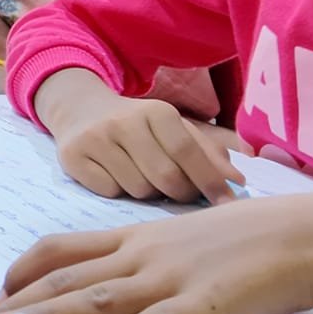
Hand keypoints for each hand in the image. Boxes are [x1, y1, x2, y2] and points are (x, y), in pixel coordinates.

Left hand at [0, 195, 312, 313]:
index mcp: (139, 236)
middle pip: (67, 276)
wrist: (303, 233)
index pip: (66, 246)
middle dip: (18, 302)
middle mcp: (143, 254)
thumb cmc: (251, 235)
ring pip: (96, 298)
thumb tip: (128, 269)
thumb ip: (156, 250)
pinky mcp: (202, 306)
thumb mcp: (190, 234)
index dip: (27, 269)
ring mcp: (170, 279)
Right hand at [36, 69, 243, 203]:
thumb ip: (207, 151)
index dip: (209, 180)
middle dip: (179, 193)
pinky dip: (118, 192)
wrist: (81, 110)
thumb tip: (238, 181)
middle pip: (166, 177)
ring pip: (138, 189)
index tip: (226, 203)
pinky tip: (116, 176)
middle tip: (179, 192)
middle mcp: (126, 122)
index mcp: (156, 110)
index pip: (188, 151)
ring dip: (148, 193)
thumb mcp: (172, 127)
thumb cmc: (139, 125)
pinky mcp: (74, 157)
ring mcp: (97, 139)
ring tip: (143, 176)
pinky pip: (109, 192)